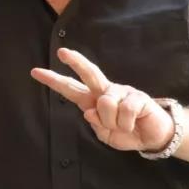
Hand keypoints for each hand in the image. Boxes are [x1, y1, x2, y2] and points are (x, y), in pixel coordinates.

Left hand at [31, 48, 174, 152]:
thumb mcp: (106, 135)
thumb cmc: (127, 133)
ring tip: (123, 126)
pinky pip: (125, 112)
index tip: (35, 72)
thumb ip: (96, 125)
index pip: (70, 89)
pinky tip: (133, 123)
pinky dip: (127, 124)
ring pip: (105, 103)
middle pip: (88, 73)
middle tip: (61, 51)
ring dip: (113, 123)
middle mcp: (105, 91)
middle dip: (75, 62)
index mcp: (93, 100)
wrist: (152, 137)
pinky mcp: (137, 96)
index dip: (53, 81)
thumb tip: (89, 111)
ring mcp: (121, 92)